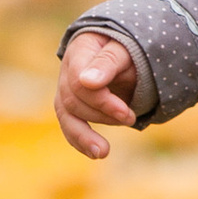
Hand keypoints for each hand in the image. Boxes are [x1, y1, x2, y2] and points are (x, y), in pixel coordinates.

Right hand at [55, 26, 140, 159]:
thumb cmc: (127, 45)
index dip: (100, 100)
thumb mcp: (124, 48)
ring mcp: (67, 89)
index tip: (124, 111)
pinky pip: (69, 125)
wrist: (127, 49)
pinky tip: (94, 153)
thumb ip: (107, 62)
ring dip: (84, 136)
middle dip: (102, 114)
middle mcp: (67, 70)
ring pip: (66, 116)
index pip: (79, 81)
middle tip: (130, 118)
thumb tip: (87, 82)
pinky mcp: (72, 106)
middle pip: (73, 100)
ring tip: (103, 152)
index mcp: (80, 50)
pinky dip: (80, 141)